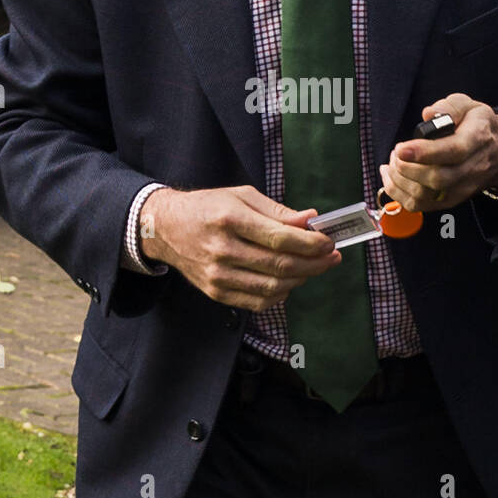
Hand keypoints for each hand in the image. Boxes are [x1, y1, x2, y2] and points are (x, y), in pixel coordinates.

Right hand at [139, 184, 341, 310]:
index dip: (311, 244)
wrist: (165, 228)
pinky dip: (280, 294)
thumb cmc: (207, 207)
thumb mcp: (241, 195)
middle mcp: (222, 249)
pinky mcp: (216, 292)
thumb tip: (311, 221)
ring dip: (301, 279)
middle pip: (280, 265)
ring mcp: (218, 275)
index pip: (280, 238)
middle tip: (332, 257)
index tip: (329, 241)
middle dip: (314, 263)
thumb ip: (277, 211)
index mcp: (229, 219)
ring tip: (315, 267)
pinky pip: (257, 302)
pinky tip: (290, 280)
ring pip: (272, 287)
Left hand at [378, 95, 497, 212]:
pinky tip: (392, 176)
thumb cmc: (479, 126)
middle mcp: (472, 168)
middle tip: (398, 152)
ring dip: (400, 181)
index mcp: (477, 139)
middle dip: (407, 168)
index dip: (424, 152)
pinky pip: (420, 206)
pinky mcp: (450, 200)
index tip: (402, 148)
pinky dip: (398, 193)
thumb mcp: (469, 105)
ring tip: (394, 162)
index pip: (453, 151)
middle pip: (437, 179)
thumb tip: (429, 114)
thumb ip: (449, 107)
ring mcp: (462, 188)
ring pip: (426, 196)